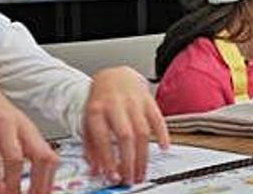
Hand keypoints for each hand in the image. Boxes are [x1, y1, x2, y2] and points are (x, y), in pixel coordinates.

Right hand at [0, 80, 58, 193]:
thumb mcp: (13, 130)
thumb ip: (22, 152)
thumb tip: (28, 185)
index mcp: (27, 128)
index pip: (46, 157)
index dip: (45, 181)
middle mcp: (13, 124)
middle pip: (23, 158)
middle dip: (19, 186)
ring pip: (2, 158)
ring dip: (0, 183)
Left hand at [83, 67, 168, 185]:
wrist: (114, 76)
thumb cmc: (101, 101)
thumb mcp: (88, 122)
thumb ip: (91, 146)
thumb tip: (97, 170)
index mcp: (96, 111)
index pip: (102, 138)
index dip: (108, 159)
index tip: (113, 175)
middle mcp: (115, 105)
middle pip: (125, 136)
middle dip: (129, 160)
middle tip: (131, 178)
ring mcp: (134, 102)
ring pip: (142, 130)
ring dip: (144, 154)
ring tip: (142, 171)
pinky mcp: (149, 100)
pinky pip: (158, 118)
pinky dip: (162, 134)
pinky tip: (163, 147)